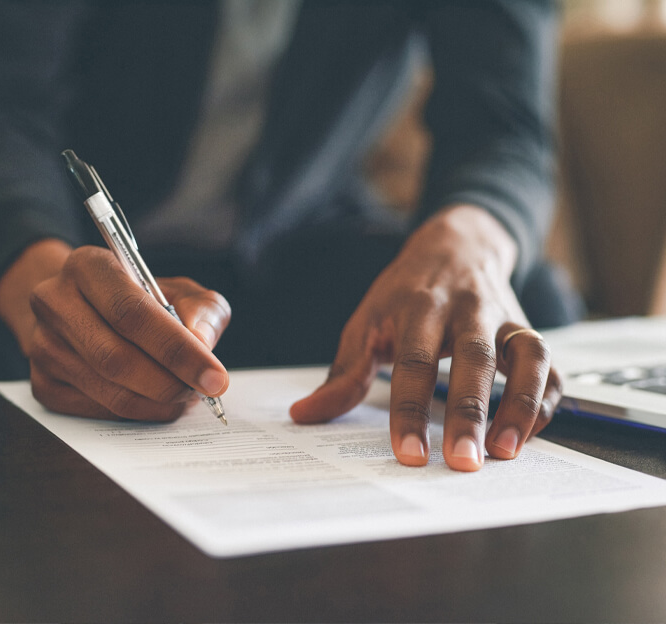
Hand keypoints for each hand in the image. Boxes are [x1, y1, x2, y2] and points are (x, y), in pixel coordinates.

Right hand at [0, 240, 230, 420]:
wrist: (84, 307)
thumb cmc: (140, 298)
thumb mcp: (179, 289)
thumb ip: (201, 310)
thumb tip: (202, 344)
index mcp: (88, 266)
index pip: (131, 312)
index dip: (177, 349)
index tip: (215, 376)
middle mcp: (55, 301)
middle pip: (116, 358)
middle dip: (170, 383)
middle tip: (203, 392)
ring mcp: (42, 345)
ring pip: (108, 391)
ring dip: (158, 403)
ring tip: (186, 395)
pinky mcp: (42, 382)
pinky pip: (96, 411)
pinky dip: (137, 413)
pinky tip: (157, 401)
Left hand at [290, 205, 561, 470]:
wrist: (454, 245)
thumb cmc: (403, 292)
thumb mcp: (366, 322)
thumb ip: (343, 373)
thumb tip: (303, 416)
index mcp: (419, 306)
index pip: (413, 362)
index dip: (410, 409)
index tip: (409, 453)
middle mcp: (467, 309)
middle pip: (473, 359)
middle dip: (469, 413)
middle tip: (462, 463)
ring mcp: (504, 317)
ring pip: (527, 356)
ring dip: (521, 405)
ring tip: (505, 453)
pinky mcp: (528, 329)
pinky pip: (550, 365)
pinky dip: (545, 400)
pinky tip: (527, 434)